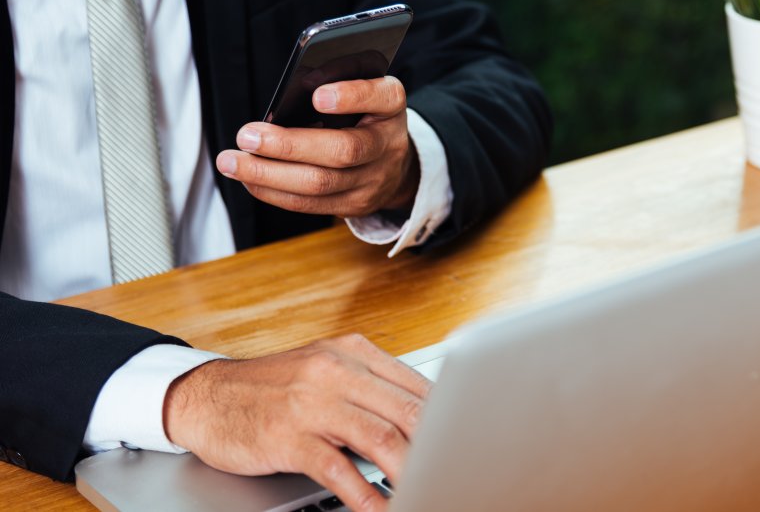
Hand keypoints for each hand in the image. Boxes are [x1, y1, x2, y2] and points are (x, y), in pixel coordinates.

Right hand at [164, 334, 431, 511]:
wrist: (204, 395)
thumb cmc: (270, 388)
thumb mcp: (325, 372)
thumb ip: (371, 389)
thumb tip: (424, 416)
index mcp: (353, 352)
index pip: (417, 386)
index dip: (449, 419)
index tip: (467, 442)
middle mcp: (336, 371)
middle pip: (408, 411)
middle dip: (440, 446)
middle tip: (457, 469)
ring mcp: (312, 402)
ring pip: (381, 438)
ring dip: (411, 472)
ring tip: (429, 489)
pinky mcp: (289, 435)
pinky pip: (338, 469)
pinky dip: (365, 495)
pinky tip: (380, 508)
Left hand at [216, 77, 419, 216]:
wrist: (394, 164)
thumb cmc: (364, 115)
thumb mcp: (360, 90)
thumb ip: (334, 82)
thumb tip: (287, 96)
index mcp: (390, 105)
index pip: (380, 97)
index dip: (351, 97)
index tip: (317, 97)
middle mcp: (388, 144)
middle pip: (342, 150)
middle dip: (289, 145)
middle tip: (247, 136)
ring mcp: (374, 180)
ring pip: (320, 183)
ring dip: (269, 174)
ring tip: (232, 161)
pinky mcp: (354, 205)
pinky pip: (310, 204)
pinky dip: (273, 191)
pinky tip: (248, 178)